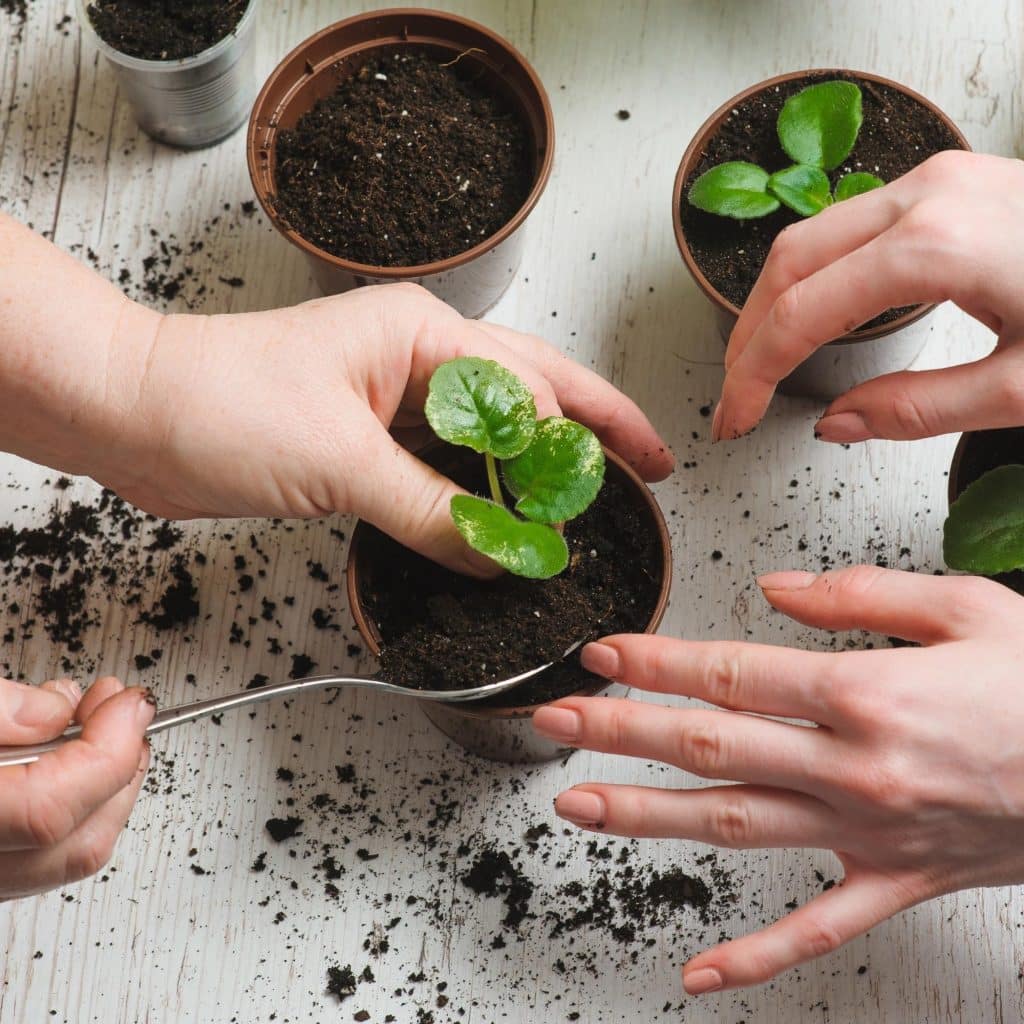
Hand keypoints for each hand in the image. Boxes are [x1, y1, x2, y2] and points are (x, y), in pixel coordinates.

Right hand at [0, 676, 152, 899]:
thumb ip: (0, 709)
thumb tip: (57, 710)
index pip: (50, 809)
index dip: (109, 749)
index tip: (132, 703)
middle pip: (78, 843)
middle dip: (120, 767)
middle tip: (121, 709)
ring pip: (71, 858)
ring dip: (104, 787)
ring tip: (91, 725)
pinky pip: (45, 859)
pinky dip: (75, 809)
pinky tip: (64, 761)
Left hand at [102, 282, 671, 574]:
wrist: (137, 415)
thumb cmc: (219, 402)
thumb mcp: (343, 463)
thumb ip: (434, 512)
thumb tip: (504, 552)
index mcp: (420, 334)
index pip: (529, 386)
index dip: (580, 438)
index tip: (620, 481)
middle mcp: (415, 357)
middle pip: (529, 393)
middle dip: (590, 431)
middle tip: (646, 466)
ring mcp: (391, 397)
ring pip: (488, 433)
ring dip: (534, 468)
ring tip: (588, 498)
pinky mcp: (366, 438)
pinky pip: (442, 466)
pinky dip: (477, 494)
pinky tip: (506, 515)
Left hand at [533, 566, 1023, 992]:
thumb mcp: (966, 606)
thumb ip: (861, 592)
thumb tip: (776, 589)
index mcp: (867, 693)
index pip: (732, 674)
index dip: (657, 663)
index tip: (603, 654)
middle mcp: (855, 767)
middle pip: (712, 747)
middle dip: (621, 731)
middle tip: (554, 721)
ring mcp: (871, 834)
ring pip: (737, 827)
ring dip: (648, 816)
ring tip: (577, 806)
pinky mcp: (898, 883)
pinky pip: (817, 930)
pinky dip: (755, 956)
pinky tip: (698, 973)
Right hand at [713, 152, 1023, 441]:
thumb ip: (922, 410)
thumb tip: (839, 422)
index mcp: (936, 246)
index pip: (800, 315)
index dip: (753, 375)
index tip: (735, 417)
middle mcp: (928, 195)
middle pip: (789, 262)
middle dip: (747, 334)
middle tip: (735, 392)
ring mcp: (939, 178)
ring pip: (815, 234)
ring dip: (775, 298)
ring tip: (763, 357)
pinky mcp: (952, 180)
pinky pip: (854, 222)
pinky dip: (817, 271)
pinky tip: (817, 310)